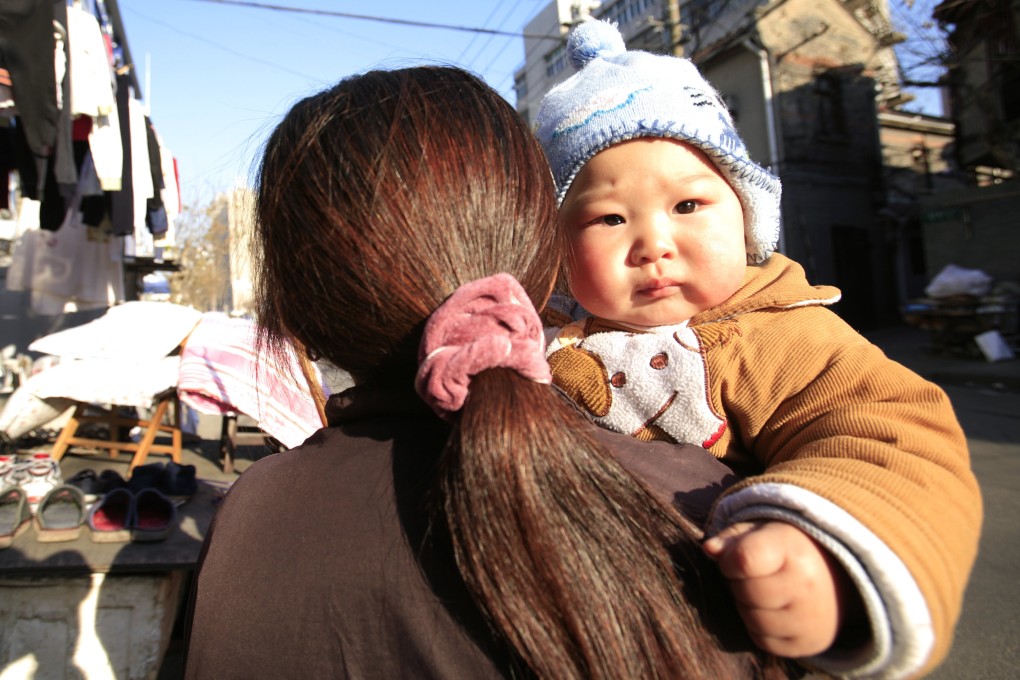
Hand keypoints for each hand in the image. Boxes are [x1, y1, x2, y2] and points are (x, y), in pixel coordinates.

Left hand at [703, 520, 857, 657]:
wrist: (834, 578)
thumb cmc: (786, 550)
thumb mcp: (761, 532)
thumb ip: (732, 538)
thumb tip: (709, 549)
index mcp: (793, 551)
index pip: (745, 560)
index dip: (730, 561)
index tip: (735, 559)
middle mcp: (806, 587)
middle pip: (745, 592)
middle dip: (739, 583)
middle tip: (754, 575)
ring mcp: (809, 619)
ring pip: (752, 620)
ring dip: (747, 606)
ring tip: (764, 591)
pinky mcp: (807, 644)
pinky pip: (762, 640)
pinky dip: (759, 627)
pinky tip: (773, 610)